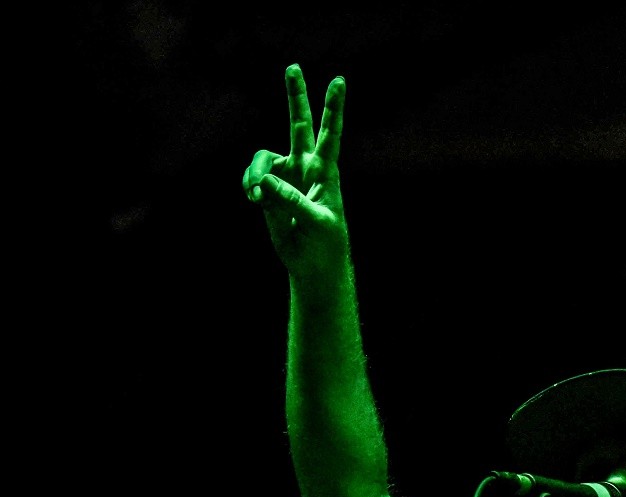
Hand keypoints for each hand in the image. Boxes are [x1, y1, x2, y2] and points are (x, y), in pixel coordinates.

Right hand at [242, 65, 347, 281]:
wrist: (312, 262)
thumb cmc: (324, 242)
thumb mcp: (315, 223)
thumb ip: (291, 201)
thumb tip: (263, 181)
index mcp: (325, 171)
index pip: (330, 134)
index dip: (333, 108)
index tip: (339, 81)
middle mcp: (305, 166)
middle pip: (299, 124)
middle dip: (295, 96)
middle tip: (293, 66)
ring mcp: (285, 175)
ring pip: (262, 159)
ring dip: (254, 174)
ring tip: (255, 196)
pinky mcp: (267, 188)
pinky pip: (251, 178)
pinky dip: (248, 187)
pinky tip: (254, 200)